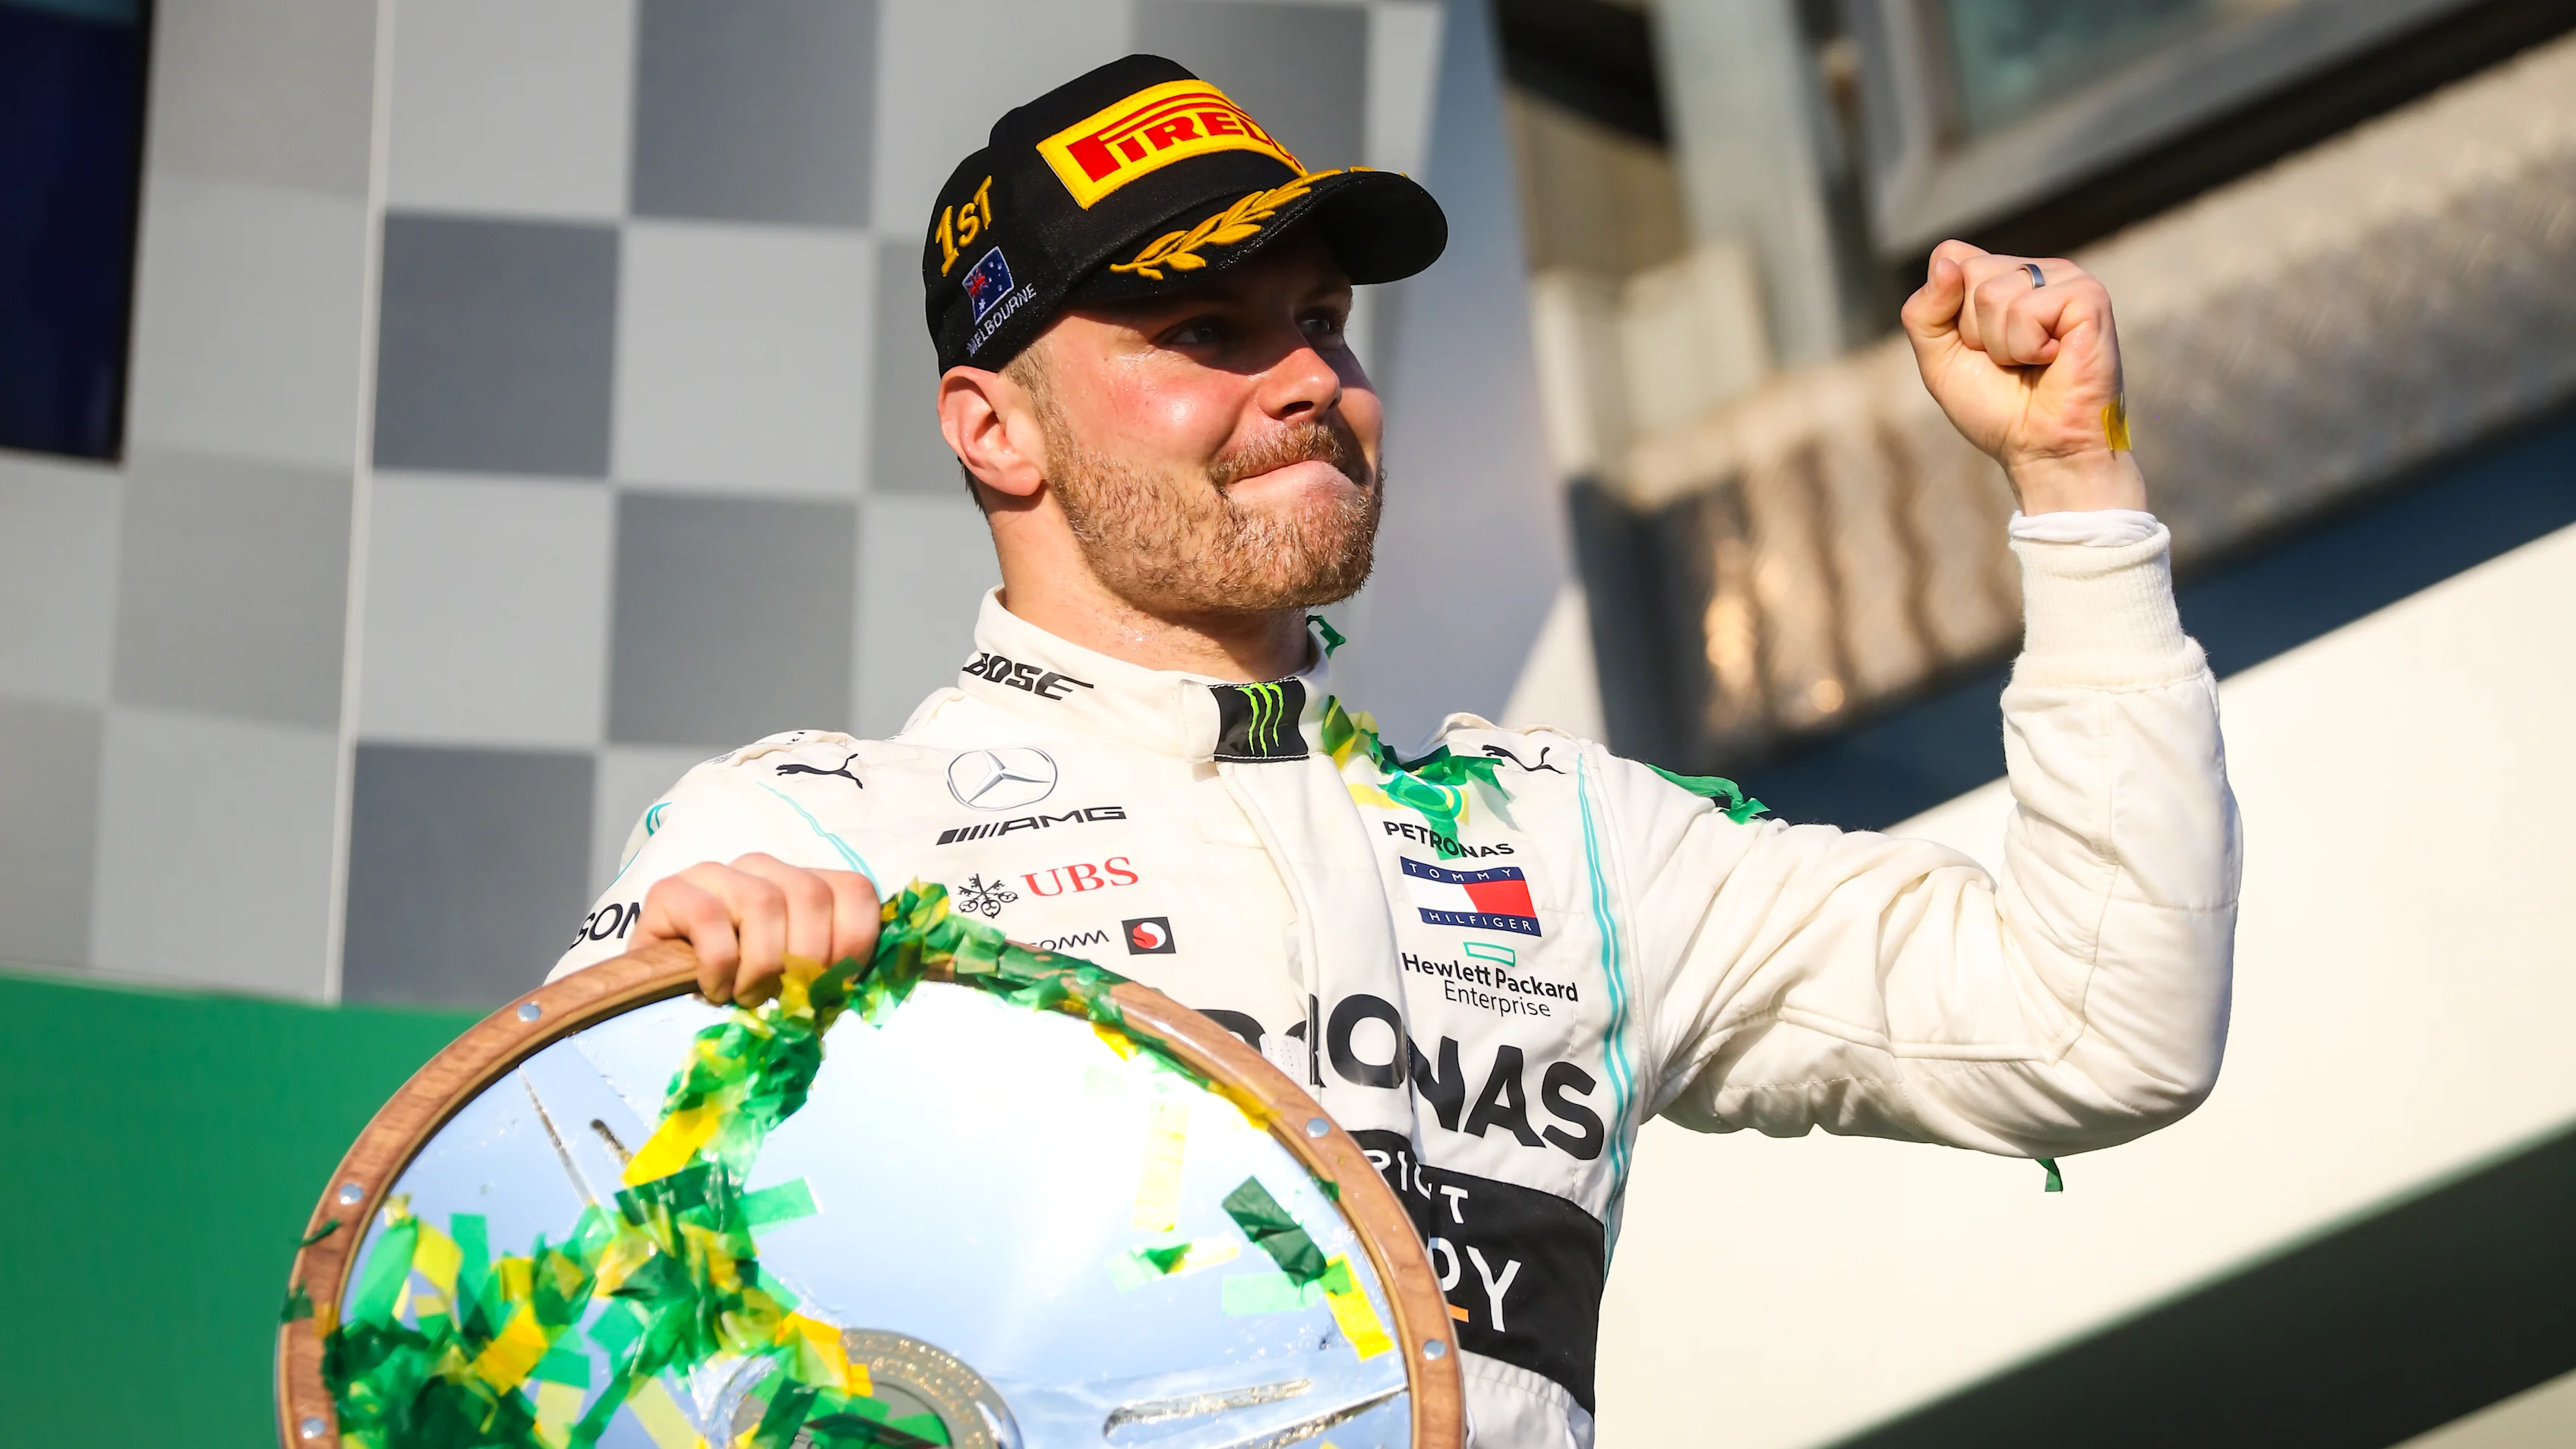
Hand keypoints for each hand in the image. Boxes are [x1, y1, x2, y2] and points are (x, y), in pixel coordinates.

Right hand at [633, 854, 880, 1006]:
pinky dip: (720, 966)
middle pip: (811, 895)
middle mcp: (764, 868)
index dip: (856, 942)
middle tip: (785, 1000)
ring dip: (762, 966)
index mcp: (804, 884)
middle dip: (806, 960)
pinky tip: (714, 989)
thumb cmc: (737, 990)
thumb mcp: (793, 982)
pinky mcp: (671, 890)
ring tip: (747, 996)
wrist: (656, 994)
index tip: (836, 986)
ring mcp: (716, 873)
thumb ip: (829, 976)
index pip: (855, 890)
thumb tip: (863, 989)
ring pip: (763, 903)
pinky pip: (710, 920)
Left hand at [1901, 241, 2146, 513]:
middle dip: (1973, 331)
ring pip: (1992, 293)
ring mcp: (2065, 279)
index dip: (1946, 308)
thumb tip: (1945, 264)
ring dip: (2001, 345)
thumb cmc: (1996, 408)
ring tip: (2030, 363)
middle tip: (2008, 360)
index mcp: (2002, 277)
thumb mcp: (1939, 360)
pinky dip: (2027, 348)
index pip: (1949, 255)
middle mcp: (2035, 270)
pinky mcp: (2088, 297)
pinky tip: (2053, 360)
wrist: (2040, 449)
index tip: (1972, 346)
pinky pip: (2026, 310)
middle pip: (1968, 272)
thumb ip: (1924, 312)